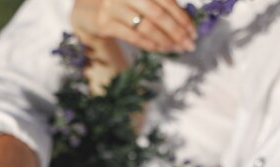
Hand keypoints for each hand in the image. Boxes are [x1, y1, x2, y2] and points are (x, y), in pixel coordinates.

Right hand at [71, 0, 196, 52]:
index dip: (182, 17)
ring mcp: (112, 6)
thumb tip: (186, 22)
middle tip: (189, 45)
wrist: (85, 11)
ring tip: (177, 49)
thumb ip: (158, 3)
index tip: (193, 32)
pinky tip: (161, 49)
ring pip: (146, 26)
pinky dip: (150, 44)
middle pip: (158, 14)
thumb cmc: (120, 4)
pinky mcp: (104, 23)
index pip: (166, 0)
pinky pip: (133, 36)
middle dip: (177, 32)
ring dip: (165, 40)